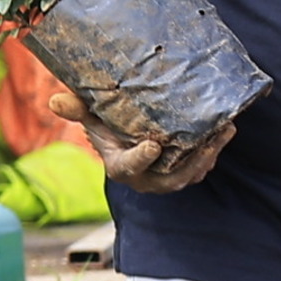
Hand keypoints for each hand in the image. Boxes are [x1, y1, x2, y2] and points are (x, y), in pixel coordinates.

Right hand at [50, 89, 231, 194]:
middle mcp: (145, 180)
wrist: (127, 138)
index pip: (130, 166)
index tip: (153, 145)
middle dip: (193, 160)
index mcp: (120, 168)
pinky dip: (214, 151)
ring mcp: (166, 179)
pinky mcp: (182, 173)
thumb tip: (54, 100)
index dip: (141, 158)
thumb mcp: (91, 117)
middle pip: (171, 177)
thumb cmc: (107, 126)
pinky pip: (201, 167)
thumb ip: (76, 109)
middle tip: (208, 139)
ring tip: (225, 129)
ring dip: (210, 153)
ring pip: (192, 173)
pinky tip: (225, 130)